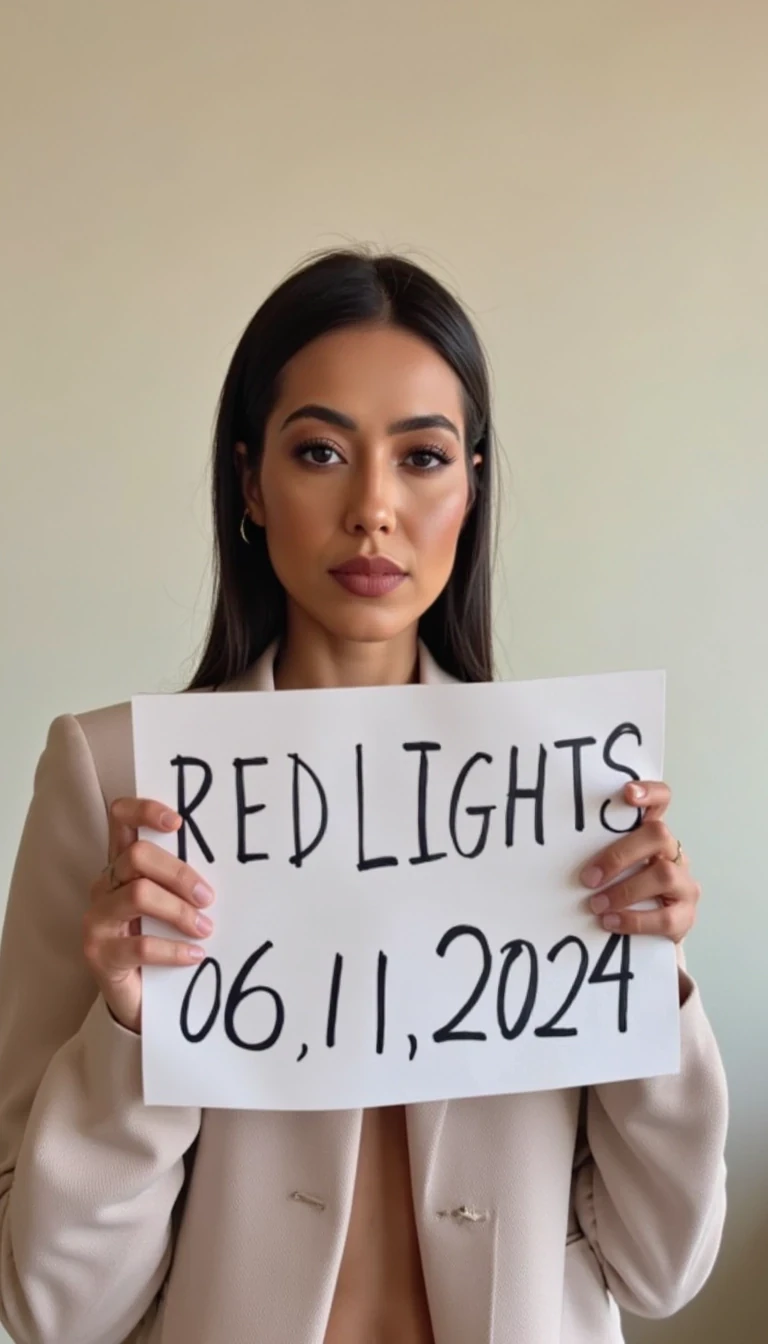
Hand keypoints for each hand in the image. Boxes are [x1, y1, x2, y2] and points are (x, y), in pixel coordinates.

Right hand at [83, 798, 215, 1033]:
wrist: (137, 997)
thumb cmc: (160, 939)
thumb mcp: (170, 903)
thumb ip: (181, 880)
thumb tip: (229, 863)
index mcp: (121, 865)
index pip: (120, 818)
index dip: (145, 810)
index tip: (178, 822)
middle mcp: (103, 885)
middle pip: (137, 856)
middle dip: (179, 873)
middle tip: (208, 896)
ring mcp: (97, 919)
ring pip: (138, 894)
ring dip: (180, 911)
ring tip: (205, 928)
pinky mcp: (98, 953)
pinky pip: (141, 944)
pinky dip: (174, 950)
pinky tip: (195, 955)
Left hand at [580, 780, 699, 942]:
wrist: (646, 930)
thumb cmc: (621, 888)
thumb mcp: (612, 866)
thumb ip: (598, 850)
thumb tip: (554, 847)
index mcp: (654, 834)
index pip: (662, 800)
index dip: (650, 792)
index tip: (626, 793)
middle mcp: (674, 853)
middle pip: (658, 835)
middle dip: (619, 855)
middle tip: (587, 878)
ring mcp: (684, 884)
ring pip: (664, 874)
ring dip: (625, 891)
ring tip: (596, 905)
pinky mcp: (685, 915)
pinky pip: (666, 917)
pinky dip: (634, 920)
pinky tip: (611, 922)